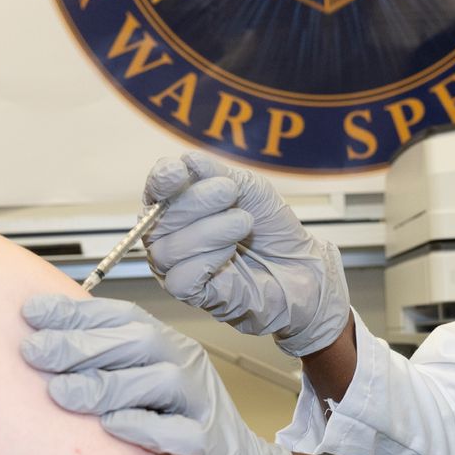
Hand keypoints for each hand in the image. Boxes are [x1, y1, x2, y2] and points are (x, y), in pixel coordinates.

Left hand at [20, 294, 296, 454]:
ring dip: (105, 384)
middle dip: (80, 344)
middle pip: (137, 341)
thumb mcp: (140, 391)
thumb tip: (40, 348)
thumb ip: (103, 368)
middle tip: (34, 352)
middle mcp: (186, 366)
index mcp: (167, 347)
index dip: (76, 312)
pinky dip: (145, 427)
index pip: (121, 317)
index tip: (30, 313)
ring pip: (159, 381)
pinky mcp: (213, 446)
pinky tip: (111, 427)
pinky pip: (182, 433)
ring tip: (59, 393)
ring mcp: (202, 404)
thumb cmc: (179, 430)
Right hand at [141, 152, 350, 357]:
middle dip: (195, 201)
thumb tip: (189, 160)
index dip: (161, 180)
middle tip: (229, 192)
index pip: (155, 190)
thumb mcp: (248, 188)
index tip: (179, 172)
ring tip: (243, 223)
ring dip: (208, 231)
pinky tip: (230, 254)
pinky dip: (206, 261)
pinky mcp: (192, 294)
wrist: (299, 265)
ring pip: (166, 250)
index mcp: (179, 205)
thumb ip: (217, 174)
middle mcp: (170, 235)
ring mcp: (177, 266)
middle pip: (158, 219)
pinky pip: (180, 279)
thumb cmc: (270, 227)